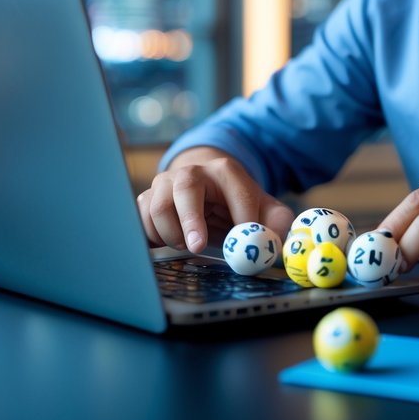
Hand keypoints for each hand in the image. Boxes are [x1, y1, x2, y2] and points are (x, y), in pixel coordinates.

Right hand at [137, 147, 293, 253]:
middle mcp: (193, 172)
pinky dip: (155, 237)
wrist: (204, 189)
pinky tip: (170, 240)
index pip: (238, 193)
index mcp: (227, 172)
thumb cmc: (236, 203)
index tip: (243, 241)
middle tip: (196, 247)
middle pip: (186, 188)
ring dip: (173, 234)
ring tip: (188, 244)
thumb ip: (277, 222)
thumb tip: (277, 242)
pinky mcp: (147, 197)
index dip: (243, 218)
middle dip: (191, 220)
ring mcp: (165, 183)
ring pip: (159, 207)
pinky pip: (141, 219)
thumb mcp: (263, 208)